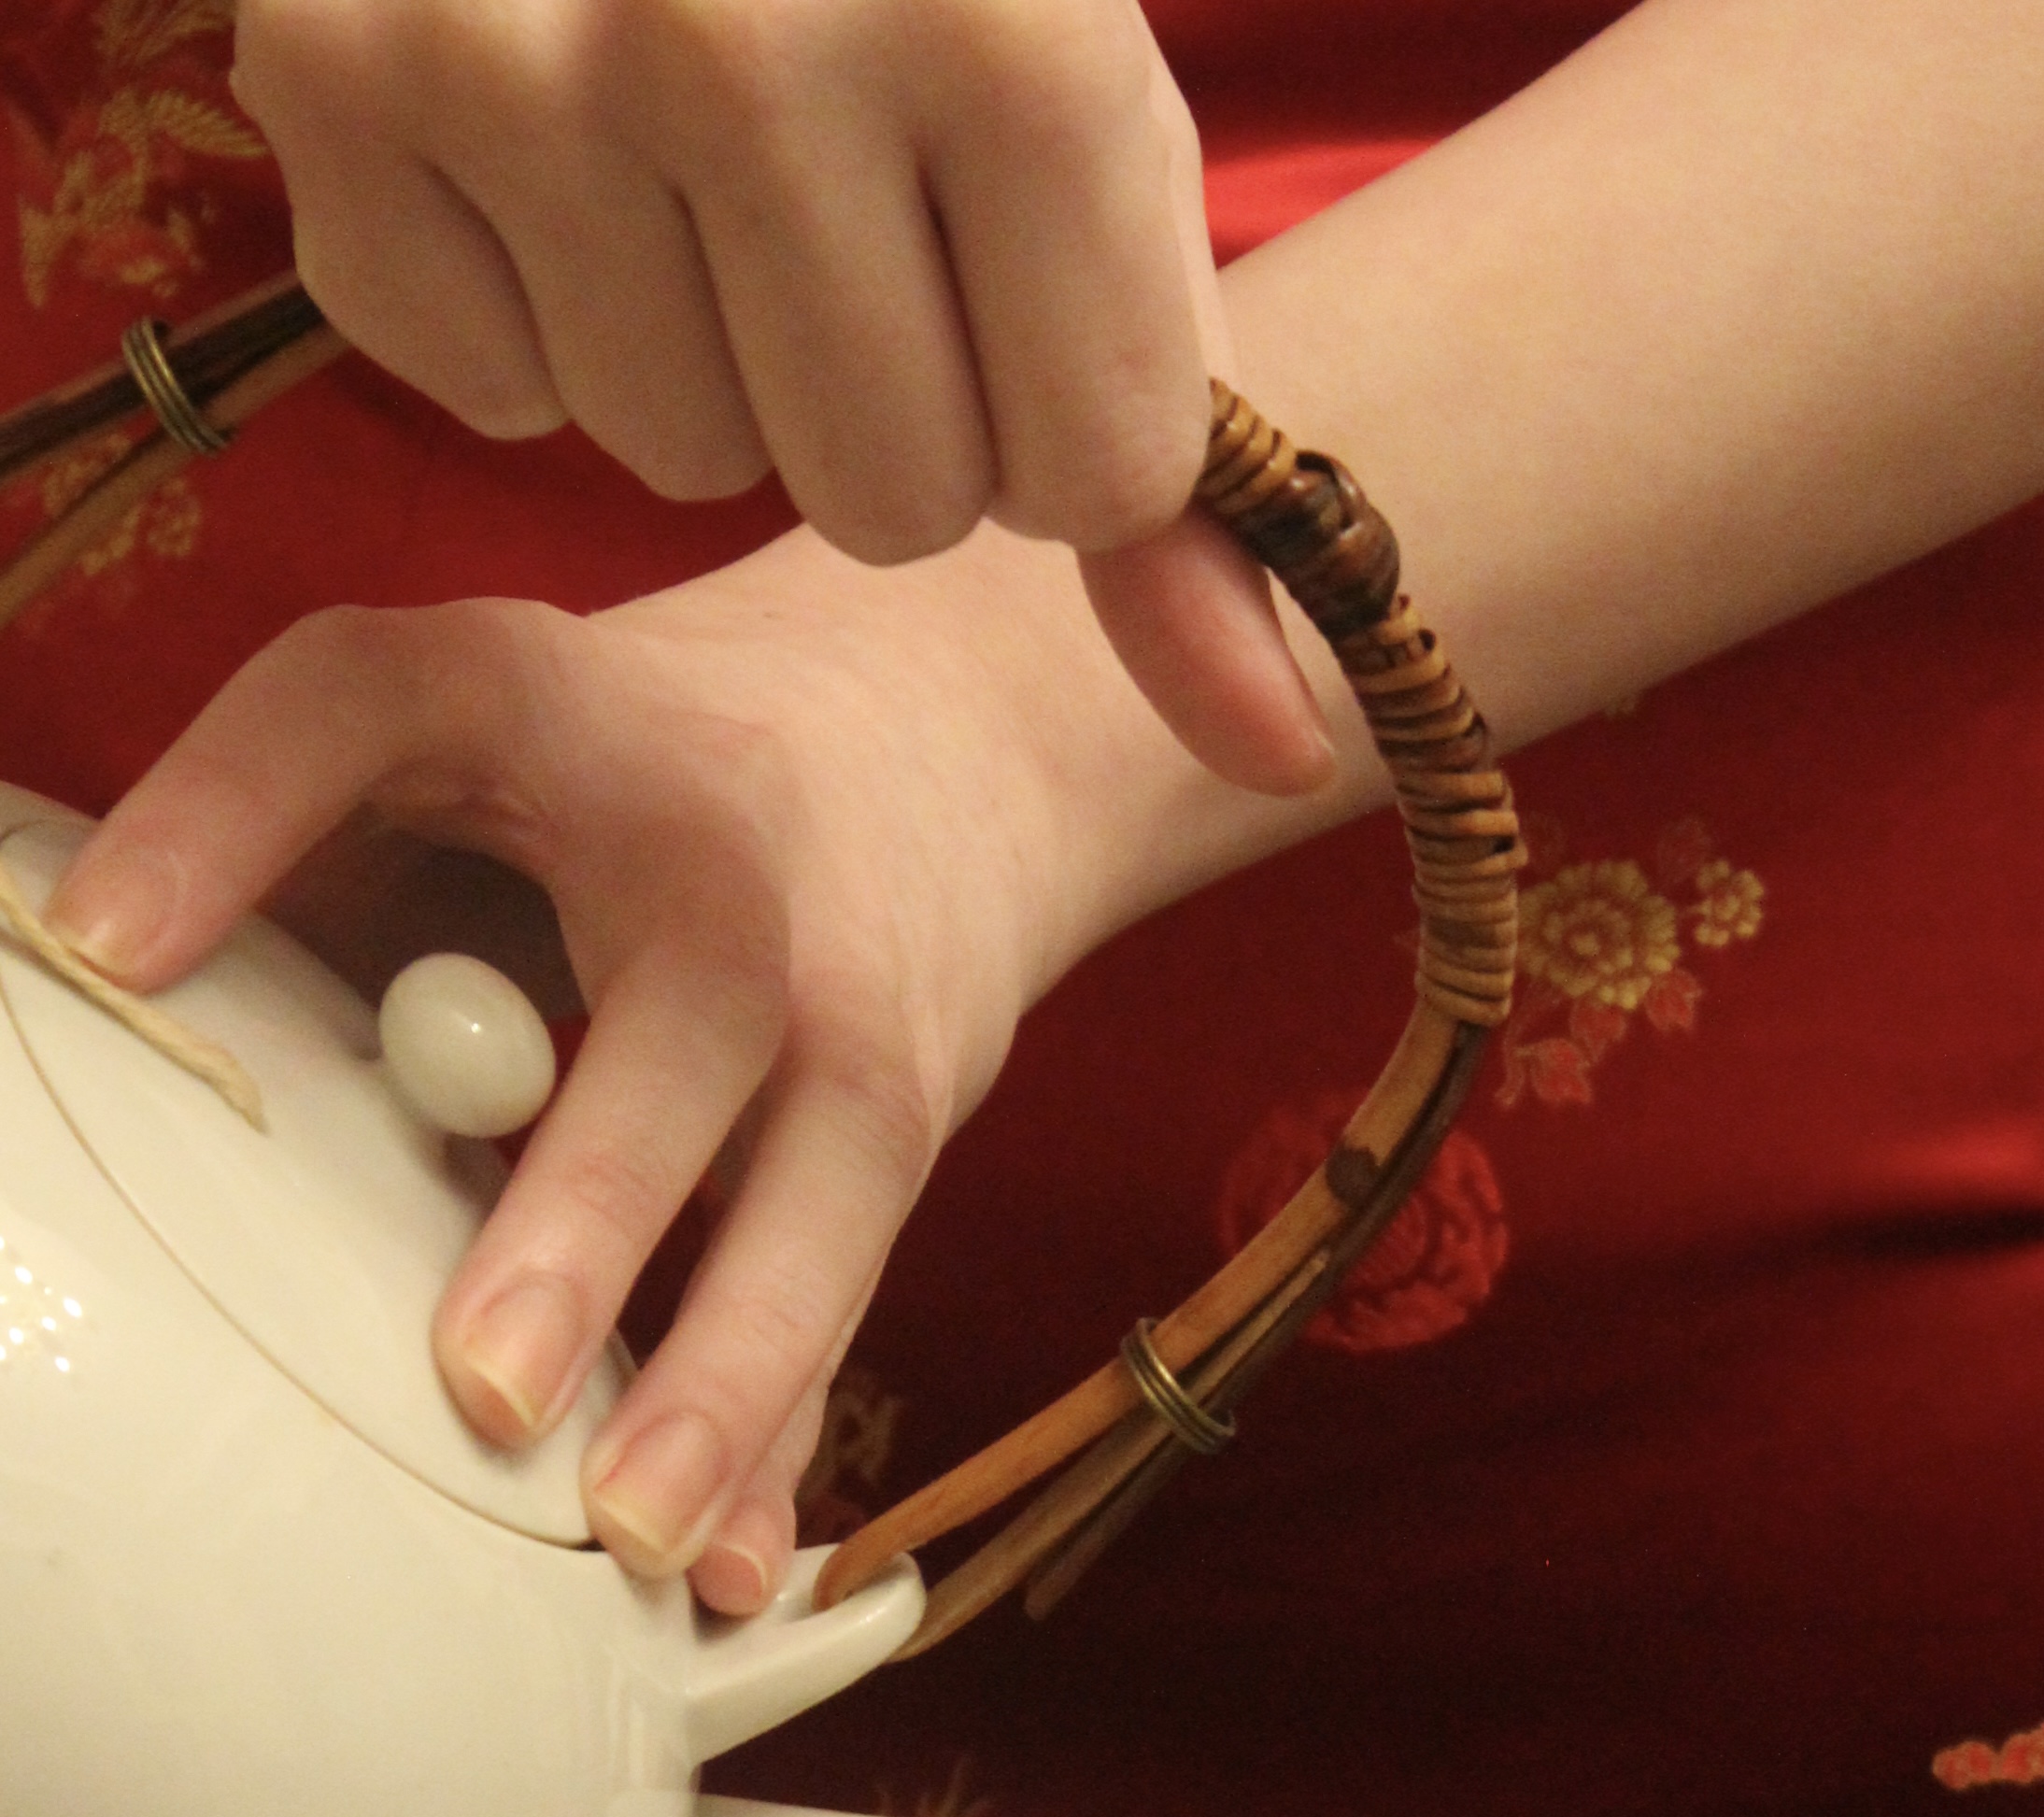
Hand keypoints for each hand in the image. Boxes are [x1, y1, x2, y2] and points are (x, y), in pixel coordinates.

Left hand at [44, 524, 1310, 1604]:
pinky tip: (730, 1573)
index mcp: (543, 717)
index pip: (374, 705)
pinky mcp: (904, 1141)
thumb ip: (289, 840)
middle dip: (597, 1210)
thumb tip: (93, 998)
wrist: (925, 742)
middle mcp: (720, 868)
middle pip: (685, 1021)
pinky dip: (790, 1452)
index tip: (97, 945)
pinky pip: (847, 1312)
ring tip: (631, 1532)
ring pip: (813, 1206)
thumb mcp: (449, 740)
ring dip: (727, 1382)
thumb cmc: (611, 783)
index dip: (233, 807)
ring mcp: (841, 1018)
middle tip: (487, 1382)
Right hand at [227, 0, 1332, 793]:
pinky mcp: (335, 85)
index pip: (1086, 485)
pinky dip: (527, 307)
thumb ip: (1182, 467)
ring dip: (706, 356)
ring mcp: (514, 58)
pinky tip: (547, 148)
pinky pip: (491, 394)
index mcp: (1004, 28)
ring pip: (681, 461)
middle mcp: (743, 40)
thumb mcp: (1091, 142)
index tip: (1017, 260)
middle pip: (885, 504)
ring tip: (687, 153)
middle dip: (889, 402)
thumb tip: (1281, 751)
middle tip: (842, 204)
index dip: (1065, 413)